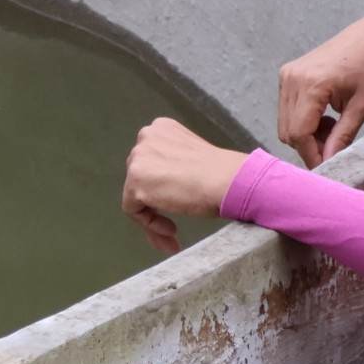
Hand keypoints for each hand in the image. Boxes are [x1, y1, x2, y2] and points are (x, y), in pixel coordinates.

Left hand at [120, 118, 250, 255]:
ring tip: (172, 235)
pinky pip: (134, 210)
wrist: (229, 180)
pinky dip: (150, 224)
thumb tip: (167, 187)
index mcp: (162, 128)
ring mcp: (138, 159)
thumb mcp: (193, 158)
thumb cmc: (222, 172)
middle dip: (155, 203)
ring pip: (136, 195)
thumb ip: (174, 165)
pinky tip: (171, 232)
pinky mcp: (136, 182)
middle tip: (173, 226)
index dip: (161, 186)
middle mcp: (145, 137)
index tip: (178, 202)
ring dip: (153, 218)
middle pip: (141, 177)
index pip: (152, 161)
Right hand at [276, 11, 363, 169]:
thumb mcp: (362, 106)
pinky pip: (286, 109)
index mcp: (312, 85)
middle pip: (287, 131)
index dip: (311, 155)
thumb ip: (343, 136)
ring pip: (285, 122)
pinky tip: (323, 116)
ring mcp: (286, 75)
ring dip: (304, 134)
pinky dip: (302, 121)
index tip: (326, 167)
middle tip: (334, 146)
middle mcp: (292, 78)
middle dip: (308, 146)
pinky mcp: (287, 74)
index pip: (299, 133)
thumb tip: (329, 162)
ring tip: (331, 128)